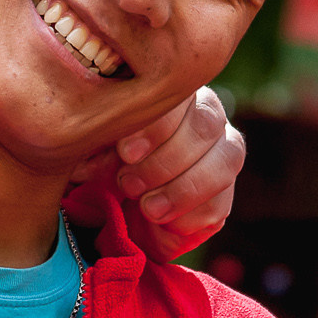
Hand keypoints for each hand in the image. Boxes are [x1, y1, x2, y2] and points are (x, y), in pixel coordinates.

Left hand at [68, 88, 244, 261]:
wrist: (115, 201)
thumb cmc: (101, 159)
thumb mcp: (92, 146)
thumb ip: (101, 138)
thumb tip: (104, 143)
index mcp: (173, 93)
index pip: (179, 95)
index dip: (157, 126)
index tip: (126, 154)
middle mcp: (207, 114)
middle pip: (207, 126)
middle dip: (166, 161)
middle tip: (129, 186)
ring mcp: (224, 150)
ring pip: (226, 160)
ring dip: (184, 189)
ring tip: (148, 209)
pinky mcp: (225, 192)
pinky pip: (223, 201)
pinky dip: (193, 216)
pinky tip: (164, 224)